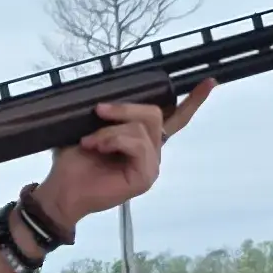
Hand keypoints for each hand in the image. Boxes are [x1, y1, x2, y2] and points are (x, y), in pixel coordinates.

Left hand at [36, 83, 209, 233]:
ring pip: (143, 129)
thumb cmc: (73, 161)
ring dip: (111, 130)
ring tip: (90, 142)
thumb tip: (110, 94)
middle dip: (125, 108)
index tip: (210, 82)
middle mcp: (152, 152)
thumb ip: (110, 115)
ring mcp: (151, 166)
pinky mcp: (145, 177)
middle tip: (98, 111)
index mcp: (143, 140)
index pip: (175, 118)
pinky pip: (138, 145)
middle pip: (156, 114)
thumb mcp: (91, 128)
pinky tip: (99, 148)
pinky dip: (115, 141)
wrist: (61, 191)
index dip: (192, 101)